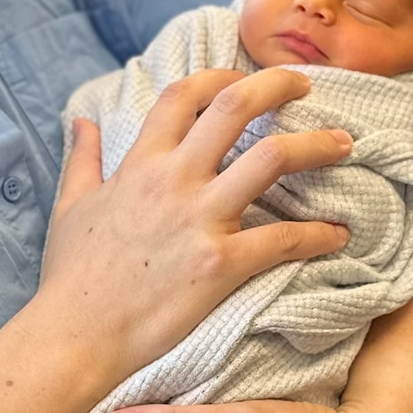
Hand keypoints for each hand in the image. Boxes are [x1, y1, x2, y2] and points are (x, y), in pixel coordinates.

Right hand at [36, 68, 352, 394]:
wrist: (75, 335)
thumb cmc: (71, 277)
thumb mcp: (69, 207)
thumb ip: (82, 160)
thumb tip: (80, 122)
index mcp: (140, 165)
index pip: (184, 97)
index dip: (218, 76)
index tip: (243, 77)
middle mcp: (174, 180)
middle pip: (236, 107)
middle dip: (278, 86)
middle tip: (306, 86)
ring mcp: (200, 220)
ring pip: (271, 158)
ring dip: (315, 145)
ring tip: (342, 143)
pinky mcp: (219, 264)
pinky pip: (282, 240)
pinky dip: (317, 234)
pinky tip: (339, 235)